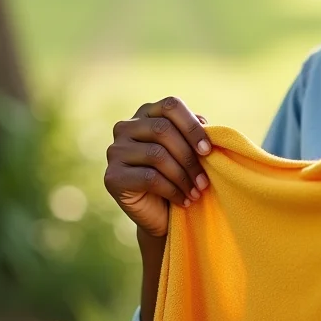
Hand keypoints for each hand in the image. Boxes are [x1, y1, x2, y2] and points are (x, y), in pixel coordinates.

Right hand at [104, 97, 212, 236]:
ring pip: (156, 154)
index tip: (208, 150)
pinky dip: (172, 190)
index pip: (170, 106)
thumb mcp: (191, 150)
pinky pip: (148, 178)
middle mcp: (125, 127)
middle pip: (163, 129)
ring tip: (197, 192)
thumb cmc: (180, 175)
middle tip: (204, 180)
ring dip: (183, 176)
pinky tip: (183, 200)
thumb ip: (196, 133)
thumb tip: (203, 123)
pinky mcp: (112, 176)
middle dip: (189, 157)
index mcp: (146, 113)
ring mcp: (115, 151)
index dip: (192, 126)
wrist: (161, 213)